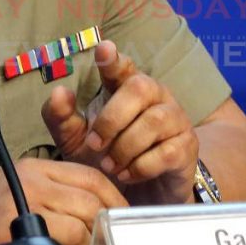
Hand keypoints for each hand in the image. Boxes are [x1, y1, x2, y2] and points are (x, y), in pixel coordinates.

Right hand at [0, 157, 126, 244]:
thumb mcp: (13, 186)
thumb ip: (50, 193)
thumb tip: (91, 216)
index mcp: (34, 167)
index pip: (90, 176)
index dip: (114, 197)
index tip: (122, 216)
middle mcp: (33, 180)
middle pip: (91, 199)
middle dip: (108, 223)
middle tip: (112, 242)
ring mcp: (25, 203)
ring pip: (82, 222)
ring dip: (92, 242)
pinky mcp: (17, 228)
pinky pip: (63, 240)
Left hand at [41, 39, 198, 204]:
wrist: (137, 194)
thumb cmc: (106, 157)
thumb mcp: (75, 139)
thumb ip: (60, 117)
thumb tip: (59, 92)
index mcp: (124, 88)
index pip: (122, 66)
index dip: (113, 59)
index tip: (103, 49)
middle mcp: (155, 96)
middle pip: (139, 87)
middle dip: (112, 118)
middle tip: (94, 144)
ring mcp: (175, 119)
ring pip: (154, 121)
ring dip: (125, 147)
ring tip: (110, 166)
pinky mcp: (186, 148)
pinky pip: (166, 152)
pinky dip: (141, 166)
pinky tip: (127, 174)